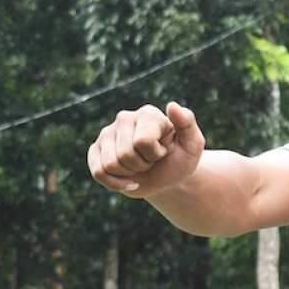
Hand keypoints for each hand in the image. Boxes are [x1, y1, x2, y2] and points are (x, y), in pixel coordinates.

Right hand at [87, 102, 204, 198]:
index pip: (142, 141)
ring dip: (129, 173)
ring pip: (110, 165)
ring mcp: (107, 133)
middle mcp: (125, 118)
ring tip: (140, 164)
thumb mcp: (193, 145)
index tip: (164, 151)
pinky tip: (128, 179)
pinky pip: (98, 172)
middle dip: (142, 164)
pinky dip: (116, 183)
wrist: (168, 178)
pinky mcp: (96, 150)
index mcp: (148, 114)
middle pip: (125, 155)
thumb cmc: (180, 159)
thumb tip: (172, 105)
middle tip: (152, 160)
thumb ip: (188, 124)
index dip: (155, 154)